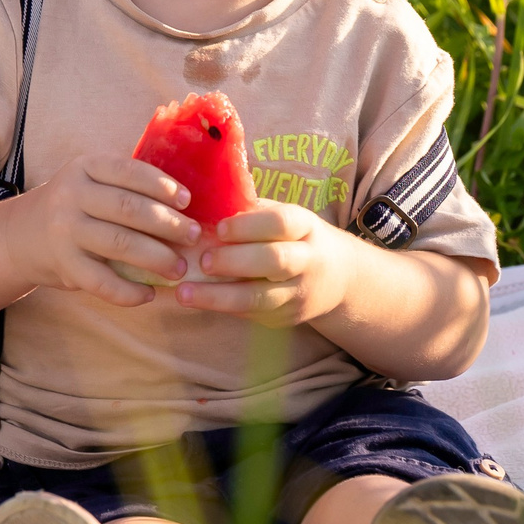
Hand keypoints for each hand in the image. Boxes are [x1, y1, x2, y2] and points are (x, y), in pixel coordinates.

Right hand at [0, 155, 198, 307]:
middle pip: (128, 208)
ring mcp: (65, 231)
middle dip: (167, 224)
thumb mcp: (92, 182)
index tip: (187, 201)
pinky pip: (102, 282)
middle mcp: (71, 195)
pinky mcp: (63, 265)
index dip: (162, 185)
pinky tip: (149, 294)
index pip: (129, 171)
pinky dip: (130, 292)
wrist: (23, 236)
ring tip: (179, 268)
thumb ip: (126, 187)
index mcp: (84, 167)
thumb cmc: (76, 207)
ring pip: (119, 244)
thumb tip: (185, 208)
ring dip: (156, 258)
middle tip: (194, 237)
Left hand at [174, 202, 354, 325]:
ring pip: (261, 298)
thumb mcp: (284, 217)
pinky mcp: (287, 317)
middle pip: (274, 261)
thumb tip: (203, 205)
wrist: (338, 278)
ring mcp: (298, 293)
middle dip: (234, 261)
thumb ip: (252, 213)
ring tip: (184, 293)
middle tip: (202, 261)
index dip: (248, 226)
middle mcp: (307, 260)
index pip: (281, 223)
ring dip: (219, 297)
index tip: (218, 228)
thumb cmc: (295, 238)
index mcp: (305, 227)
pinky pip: (253, 315)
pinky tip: (198, 302)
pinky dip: (223, 309)